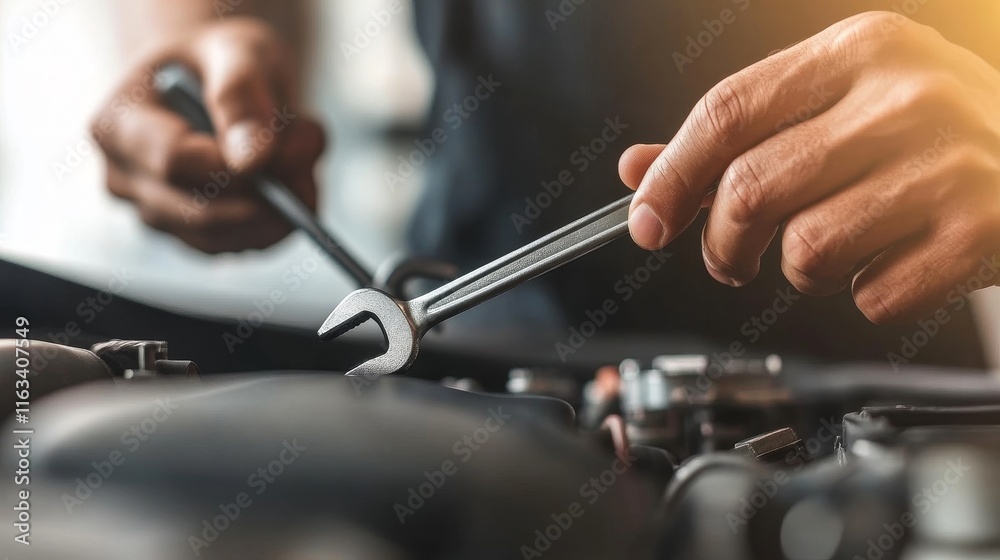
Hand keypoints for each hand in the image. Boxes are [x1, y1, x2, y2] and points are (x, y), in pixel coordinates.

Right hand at [91, 18, 325, 252]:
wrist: (217, 81)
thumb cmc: (220, 60)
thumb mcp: (238, 49)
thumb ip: (242, 93)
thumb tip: (254, 160)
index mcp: (118, 124)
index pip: (173, 163)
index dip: (232, 167)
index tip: (278, 153)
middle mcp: (125, 179)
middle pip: (199, 214)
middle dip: (265, 196)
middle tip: (308, 160)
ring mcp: (156, 215)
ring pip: (225, 240)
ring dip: (277, 211)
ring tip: (305, 164)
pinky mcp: (192, 237)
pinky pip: (241, 246)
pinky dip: (277, 224)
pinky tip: (295, 186)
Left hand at [620, 11, 999, 323]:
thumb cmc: (933, 137)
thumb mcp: (842, 107)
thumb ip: (742, 136)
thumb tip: (640, 169)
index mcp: (860, 50)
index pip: (727, 112)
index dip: (671, 176)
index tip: (647, 221)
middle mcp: (905, 96)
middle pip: (751, 187)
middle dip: (722, 243)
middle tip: (730, 258)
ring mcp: (948, 163)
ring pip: (805, 250)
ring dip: (801, 271)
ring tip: (836, 251)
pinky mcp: (981, 230)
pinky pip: (872, 295)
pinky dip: (868, 295)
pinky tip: (896, 262)